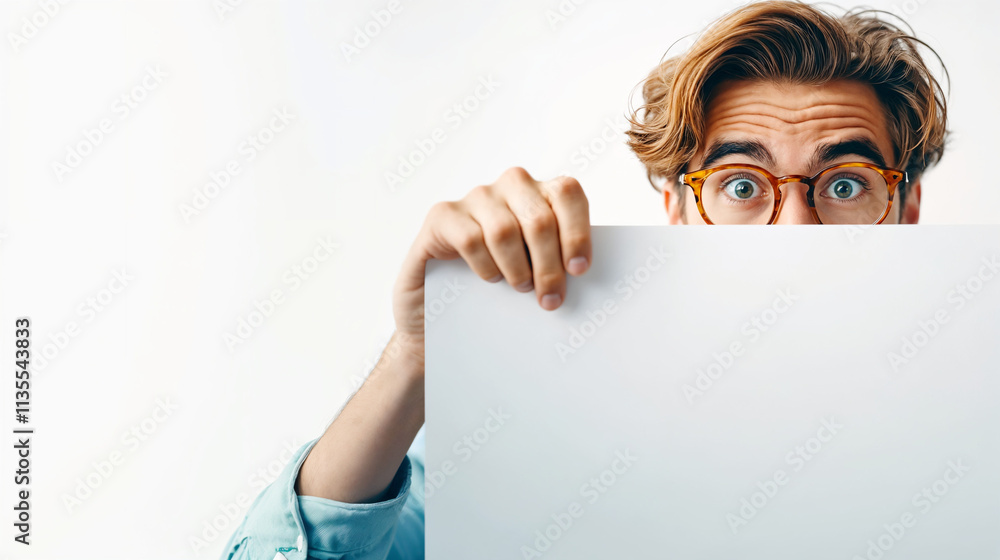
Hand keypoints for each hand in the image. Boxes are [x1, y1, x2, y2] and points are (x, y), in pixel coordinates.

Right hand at [392, 166, 591, 365]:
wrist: (446, 293)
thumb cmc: (505, 276)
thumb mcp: (540, 264)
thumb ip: (561, 259)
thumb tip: (579, 275)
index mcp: (543, 191)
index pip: (568, 194)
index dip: (577, 232)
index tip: (578, 269)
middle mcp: (511, 185)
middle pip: (539, 220)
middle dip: (549, 265)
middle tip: (550, 298)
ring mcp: (477, 197)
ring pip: (505, 231)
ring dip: (517, 268)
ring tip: (520, 287)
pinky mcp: (444, 214)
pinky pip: (471, 239)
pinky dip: (486, 266)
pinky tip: (491, 277)